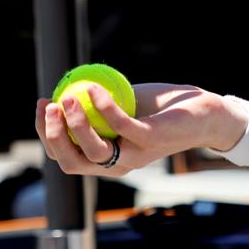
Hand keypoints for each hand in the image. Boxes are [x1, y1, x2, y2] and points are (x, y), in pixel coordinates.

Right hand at [35, 83, 246, 177]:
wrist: (207, 113)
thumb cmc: (165, 109)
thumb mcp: (127, 104)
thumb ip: (101, 103)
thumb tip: (70, 85)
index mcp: (108, 158)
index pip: (67, 156)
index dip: (48, 134)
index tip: (42, 106)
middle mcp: (118, 164)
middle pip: (72, 161)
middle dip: (52, 136)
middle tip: (48, 106)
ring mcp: (135, 154)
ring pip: (93, 151)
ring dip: (74, 125)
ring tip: (66, 98)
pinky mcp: (151, 140)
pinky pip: (120, 125)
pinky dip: (103, 107)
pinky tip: (92, 89)